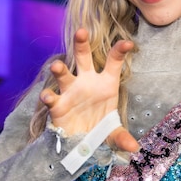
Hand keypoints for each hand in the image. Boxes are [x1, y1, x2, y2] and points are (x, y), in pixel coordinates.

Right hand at [40, 28, 139, 152]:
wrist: (80, 143)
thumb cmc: (99, 129)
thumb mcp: (112, 134)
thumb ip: (122, 138)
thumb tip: (133, 148)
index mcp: (106, 84)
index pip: (113, 62)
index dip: (120, 51)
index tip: (128, 43)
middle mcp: (86, 82)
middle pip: (83, 57)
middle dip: (81, 44)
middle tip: (81, 32)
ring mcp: (70, 91)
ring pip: (64, 74)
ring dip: (59, 68)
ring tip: (57, 66)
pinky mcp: (57, 104)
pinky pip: (52, 97)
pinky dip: (49, 96)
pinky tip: (47, 96)